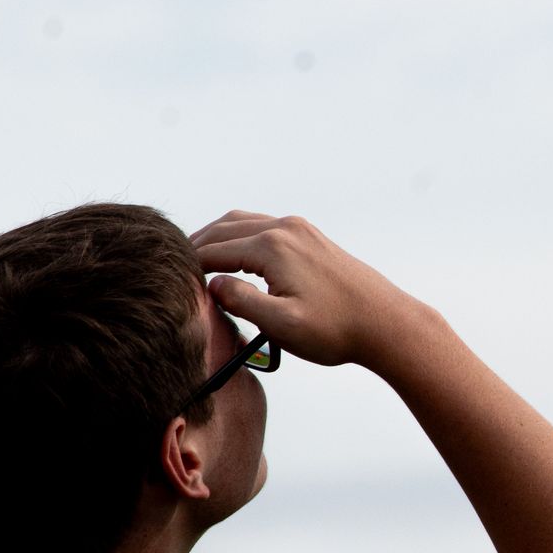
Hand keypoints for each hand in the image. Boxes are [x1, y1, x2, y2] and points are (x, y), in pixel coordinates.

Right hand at [189, 212, 425, 368]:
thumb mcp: (282, 325)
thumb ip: (241, 301)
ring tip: (195, 260)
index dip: (186, 266)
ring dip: (217, 238)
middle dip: (195, 246)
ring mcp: (300, 229)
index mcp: (272, 246)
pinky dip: (240, 236)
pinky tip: (232, 257)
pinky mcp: (311, 237)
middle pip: (223, 228)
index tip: (165, 282)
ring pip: (243, 222)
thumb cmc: (336, 330)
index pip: (213, 251)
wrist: (386, 323)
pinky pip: (263, 227)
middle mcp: (285, 228)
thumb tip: (212, 284)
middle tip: (170, 266)